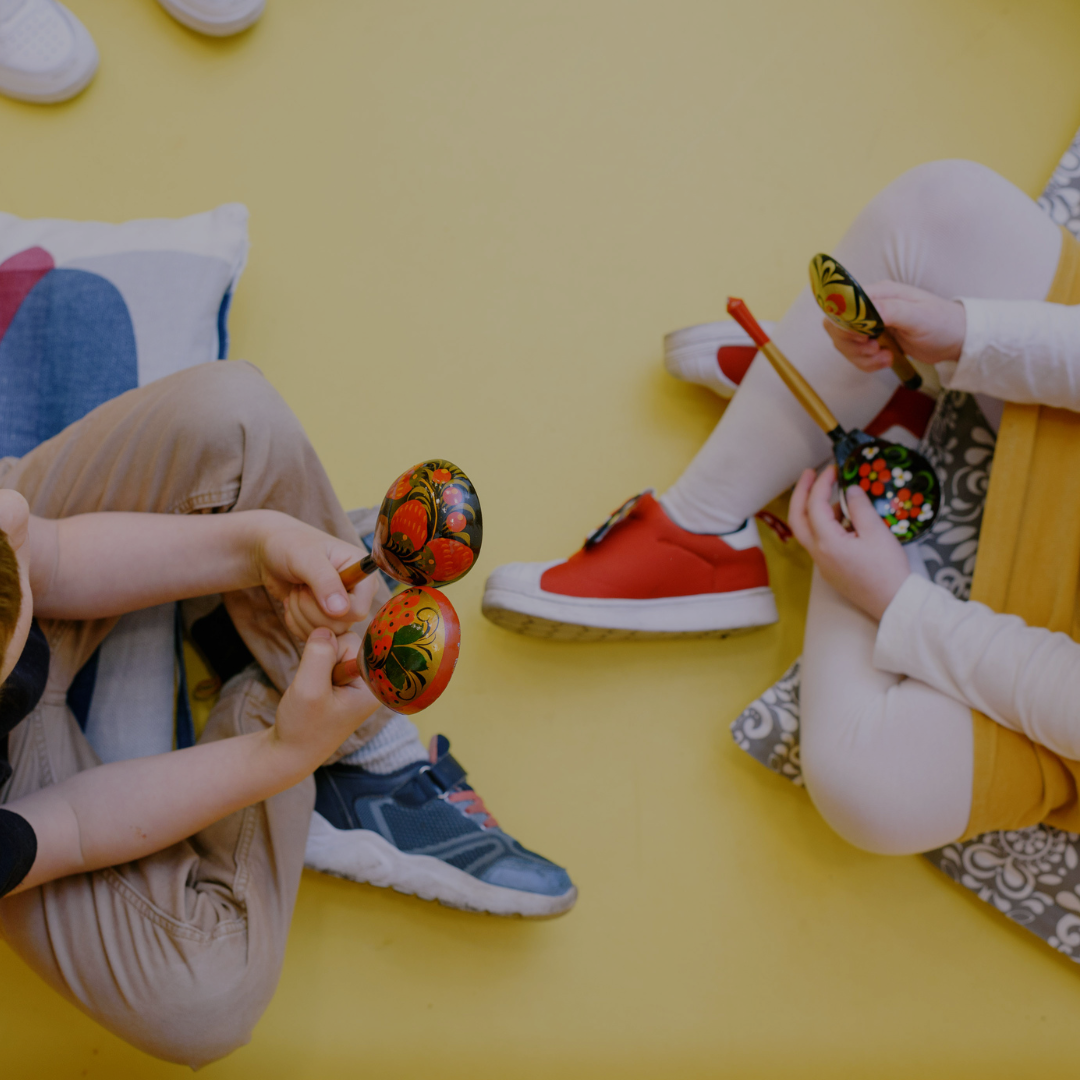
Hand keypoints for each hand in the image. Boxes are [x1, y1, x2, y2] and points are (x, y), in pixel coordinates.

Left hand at [252, 513, 378, 638]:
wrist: (273, 552)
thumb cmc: (290, 545)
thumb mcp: (306, 558)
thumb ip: (324, 581)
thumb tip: (341, 610)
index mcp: (363, 573)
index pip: (358, 610)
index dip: (331, 608)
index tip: (311, 586)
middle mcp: (358, 593)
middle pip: (341, 625)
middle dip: (310, 610)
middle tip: (300, 587)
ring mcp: (343, 607)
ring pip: (327, 633)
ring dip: (301, 615)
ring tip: (296, 592)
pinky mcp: (327, 618)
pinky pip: (315, 636)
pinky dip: (296, 623)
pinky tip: (292, 603)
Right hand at [272, 627, 377, 764]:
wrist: (290, 751)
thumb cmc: (303, 726)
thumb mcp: (309, 689)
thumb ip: (319, 654)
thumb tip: (325, 628)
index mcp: (374, 683)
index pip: (353, 641)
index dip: (330, 653)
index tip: (324, 679)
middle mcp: (371, 678)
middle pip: (345, 640)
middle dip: (324, 657)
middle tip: (316, 687)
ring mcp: (357, 678)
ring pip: (333, 646)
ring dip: (317, 662)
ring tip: (314, 690)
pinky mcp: (343, 678)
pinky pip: (327, 656)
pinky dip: (314, 667)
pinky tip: (313, 687)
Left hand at [788, 465, 910, 619]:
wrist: (894, 602)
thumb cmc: (888, 569)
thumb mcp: (877, 532)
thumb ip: (860, 507)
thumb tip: (849, 489)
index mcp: (827, 543)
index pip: (815, 505)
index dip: (822, 483)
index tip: (833, 469)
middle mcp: (818, 553)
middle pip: (797, 518)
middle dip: (801, 493)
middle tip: (811, 474)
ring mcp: (823, 563)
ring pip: (807, 530)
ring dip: (815, 509)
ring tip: (836, 494)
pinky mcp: (831, 569)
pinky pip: (820, 541)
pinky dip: (826, 524)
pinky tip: (846, 517)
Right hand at [822, 281, 965, 372]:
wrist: (956, 339)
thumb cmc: (942, 323)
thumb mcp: (918, 316)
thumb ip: (890, 310)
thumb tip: (862, 311)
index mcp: (879, 293)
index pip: (842, 303)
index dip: (844, 323)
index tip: (861, 337)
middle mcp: (870, 307)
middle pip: (837, 326)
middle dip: (851, 344)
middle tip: (873, 349)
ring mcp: (871, 324)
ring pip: (844, 344)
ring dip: (860, 357)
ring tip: (885, 357)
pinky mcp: (873, 340)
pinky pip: (856, 355)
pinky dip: (867, 363)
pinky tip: (887, 360)